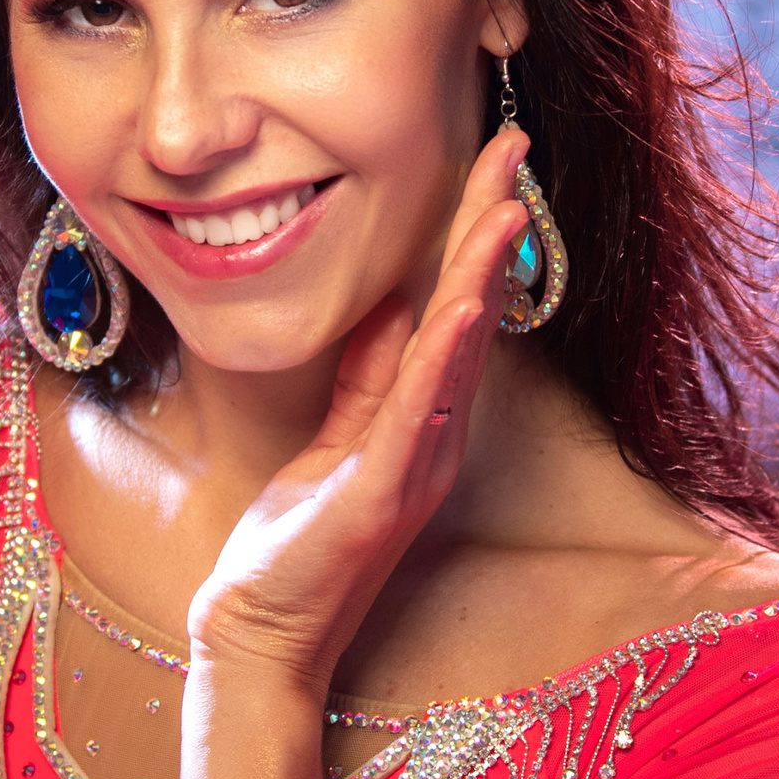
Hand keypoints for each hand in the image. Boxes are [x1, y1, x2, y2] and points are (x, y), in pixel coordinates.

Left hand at [187, 132, 531, 696]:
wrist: (262, 631)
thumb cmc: (296, 544)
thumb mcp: (334, 439)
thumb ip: (366, 376)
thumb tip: (388, 303)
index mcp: (419, 418)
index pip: (454, 307)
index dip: (475, 233)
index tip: (494, 160)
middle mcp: (434, 436)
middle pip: (473, 314)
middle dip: (492, 229)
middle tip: (515, 147)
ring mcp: (415, 465)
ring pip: (458, 355)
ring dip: (481, 277)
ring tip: (503, 209)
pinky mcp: (384, 494)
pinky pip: (420, 412)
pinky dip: (444, 357)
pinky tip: (461, 307)